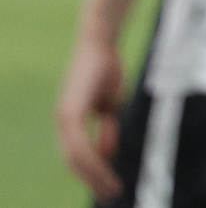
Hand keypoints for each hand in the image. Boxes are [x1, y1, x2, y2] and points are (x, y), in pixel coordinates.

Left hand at [57, 32, 124, 201]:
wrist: (99, 43)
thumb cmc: (105, 69)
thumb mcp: (109, 103)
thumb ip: (105, 128)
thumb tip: (106, 152)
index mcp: (71, 122)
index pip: (77, 156)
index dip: (92, 173)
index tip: (108, 185)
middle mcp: (63, 122)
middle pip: (74, 162)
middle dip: (93, 180)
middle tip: (111, 193)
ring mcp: (65, 118)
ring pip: (76, 157)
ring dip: (94, 175)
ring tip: (110, 187)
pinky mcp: (70, 113)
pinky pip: (80, 145)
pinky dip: (93, 159)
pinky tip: (105, 168)